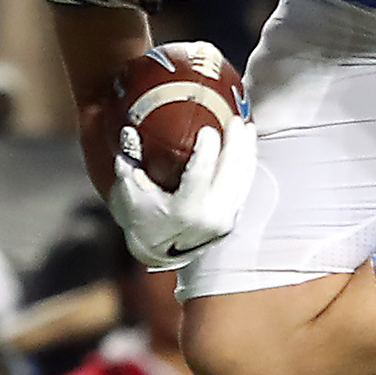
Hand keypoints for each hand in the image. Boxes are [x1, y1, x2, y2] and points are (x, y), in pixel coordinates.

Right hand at [108, 115, 255, 268]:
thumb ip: (128, 164)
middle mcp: (209, 216)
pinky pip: (244, 187)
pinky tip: (247, 146)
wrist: (159, 254)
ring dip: (247, 150)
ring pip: (242, 178)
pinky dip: (247, 164)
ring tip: (246, 127)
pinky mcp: (231, 219)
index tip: (208, 129)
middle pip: (230, 172)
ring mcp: (223, 219)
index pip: (200, 173)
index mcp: (184, 210)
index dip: (207, 149)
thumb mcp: (128, 195)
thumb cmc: (141, 220)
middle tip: (234, 120)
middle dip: (235, 143)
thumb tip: (129, 131)